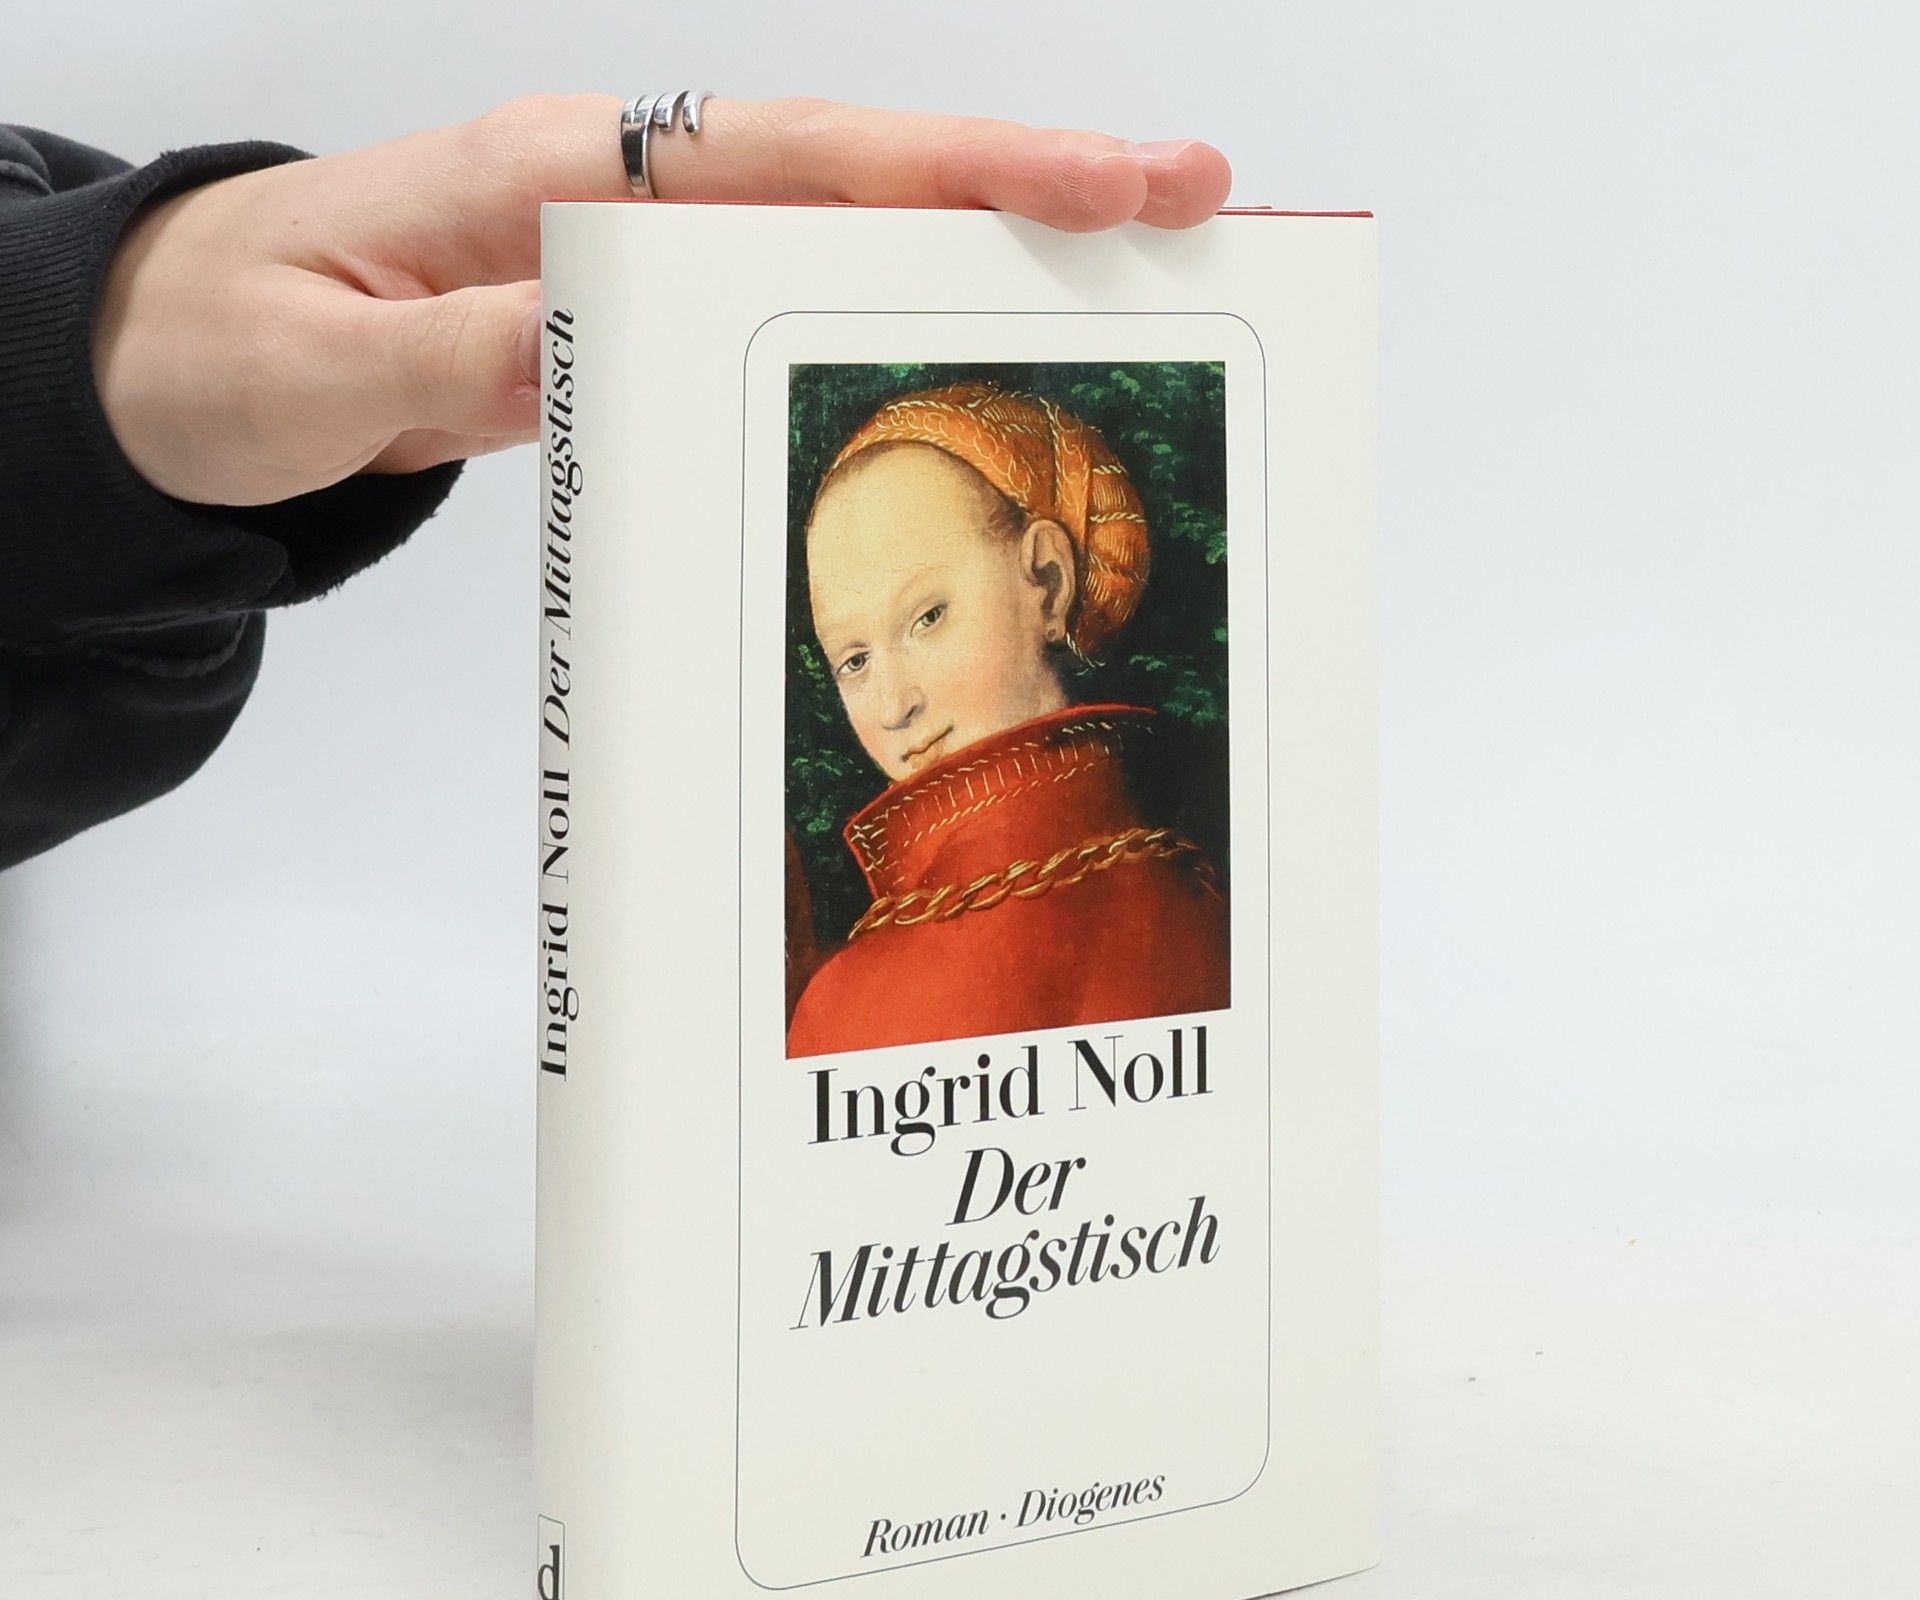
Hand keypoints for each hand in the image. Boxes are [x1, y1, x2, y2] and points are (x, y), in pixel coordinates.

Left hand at [91, 93, 1232, 507]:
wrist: (171, 368)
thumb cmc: (222, 355)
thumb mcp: (316, 370)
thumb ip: (463, 347)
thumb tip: (611, 328)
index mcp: (549, 178)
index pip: (787, 157)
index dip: (955, 165)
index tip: (1104, 178)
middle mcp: (611, 192)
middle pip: (854, 169)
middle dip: (1029, 181)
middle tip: (1195, 203)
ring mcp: (630, 250)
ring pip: (839, 231)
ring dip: (986, 247)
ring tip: (1138, 272)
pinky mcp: (631, 315)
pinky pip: (787, 301)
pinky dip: (894, 307)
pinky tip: (978, 334)